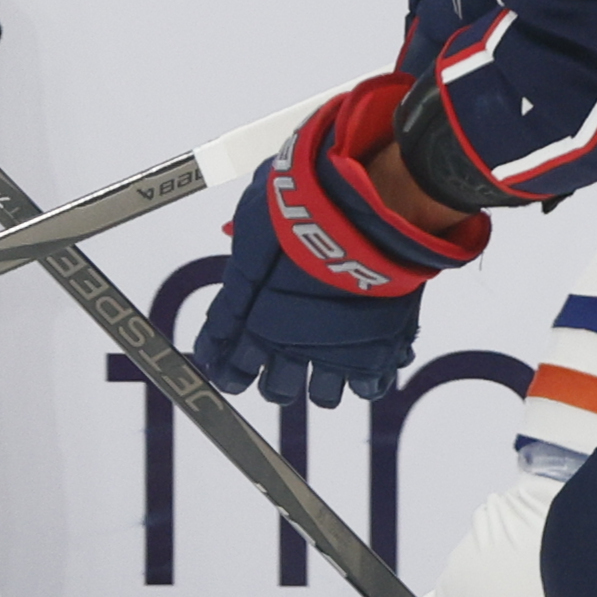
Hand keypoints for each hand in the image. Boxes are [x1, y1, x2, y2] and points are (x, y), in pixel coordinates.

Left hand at [191, 75, 487, 407]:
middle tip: (285, 370)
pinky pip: (369, 386)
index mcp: (248, 307)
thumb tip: (233, 232)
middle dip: (277, 382)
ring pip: (322, 395)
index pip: (222, 348)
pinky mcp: (374, 353)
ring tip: (332, 368)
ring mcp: (330, 350)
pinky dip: (370, 375)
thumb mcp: (257, 209)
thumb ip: (247, 234)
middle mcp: (284, 339)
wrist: (363, 208)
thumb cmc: (304, 202)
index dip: (222, 360)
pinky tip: (369, 360)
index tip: (223, 370)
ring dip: (323, 386)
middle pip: (275, 387)